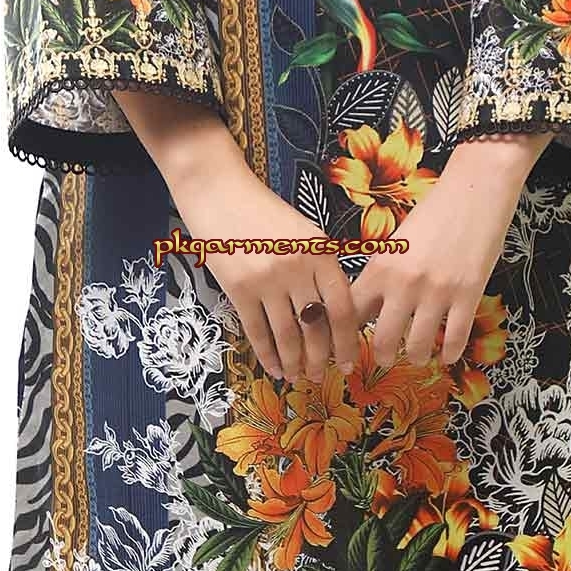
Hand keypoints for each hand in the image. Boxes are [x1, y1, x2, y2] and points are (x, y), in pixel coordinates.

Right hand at [111, 88, 361, 381]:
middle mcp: (298, 268)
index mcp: (321, 253)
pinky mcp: (238, 289)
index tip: (351, 362)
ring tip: (298, 378)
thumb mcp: (304, 233)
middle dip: (321, 358)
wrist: (219, 192)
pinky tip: (273, 368)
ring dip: (294, 362)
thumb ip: (320, 268)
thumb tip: (333, 315)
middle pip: (316, 326)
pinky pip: (257, 331)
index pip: (343, 308)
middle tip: (321, 376)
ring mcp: (267, 280)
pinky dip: (267, 355)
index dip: (348, 341)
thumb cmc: (264, 212)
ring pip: (287, 335)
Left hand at [351, 132, 548, 365]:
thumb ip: (383, 274)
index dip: (348, 334)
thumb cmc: (435, 211)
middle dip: (382, 356)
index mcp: (381, 266)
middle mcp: (404, 283)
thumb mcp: (398, 241)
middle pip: (382, 339)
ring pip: (418, 345)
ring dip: (416, 357)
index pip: (352, 312)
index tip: (350, 346)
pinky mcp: (468, 295)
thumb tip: (368, 308)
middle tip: (385, 359)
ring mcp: (437, 291)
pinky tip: (448, 355)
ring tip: (418, 357)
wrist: (476, 190)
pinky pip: (455, 338)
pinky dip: (450, 353)